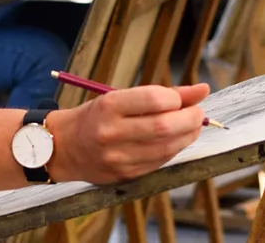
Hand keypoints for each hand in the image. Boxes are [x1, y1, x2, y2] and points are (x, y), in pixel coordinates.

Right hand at [41, 84, 212, 184]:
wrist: (63, 149)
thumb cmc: (94, 118)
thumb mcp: (118, 97)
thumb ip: (160, 94)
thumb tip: (201, 90)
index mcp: (108, 107)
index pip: (154, 99)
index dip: (178, 98)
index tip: (184, 97)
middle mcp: (111, 133)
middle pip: (165, 126)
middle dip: (191, 118)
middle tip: (198, 112)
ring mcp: (118, 157)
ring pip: (167, 147)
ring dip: (187, 136)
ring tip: (191, 126)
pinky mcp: (125, 175)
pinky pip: (160, 161)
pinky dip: (174, 149)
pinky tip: (176, 141)